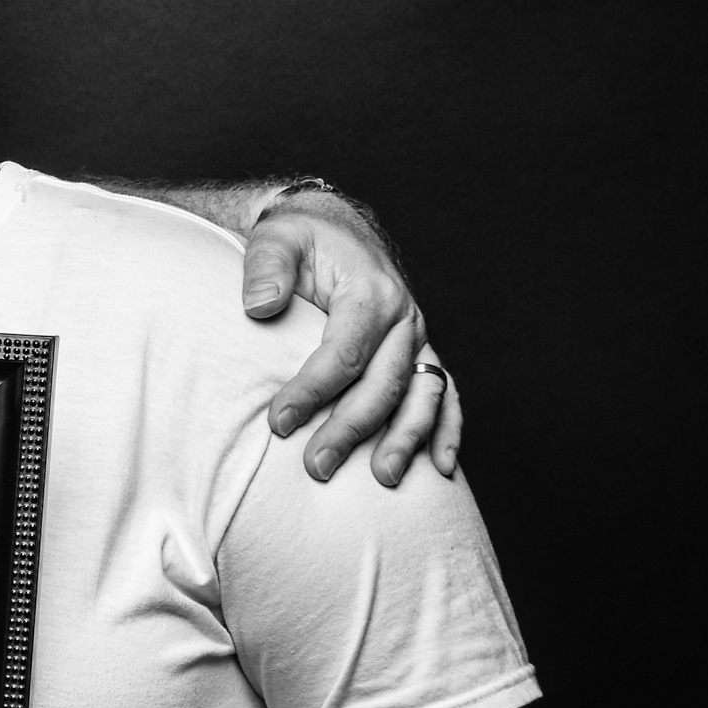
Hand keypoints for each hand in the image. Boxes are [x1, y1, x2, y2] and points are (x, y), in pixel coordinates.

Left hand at [239, 192, 458, 484]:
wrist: (331, 228)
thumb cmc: (299, 239)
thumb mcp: (276, 240)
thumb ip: (266, 268)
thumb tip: (260, 307)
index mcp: (370, 292)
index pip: (344, 353)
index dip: (312, 391)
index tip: (278, 423)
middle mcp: (403, 318)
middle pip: (383, 383)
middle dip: (351, 429)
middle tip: (317, 467)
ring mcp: (416, 339)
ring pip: (422, 395)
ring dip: (405, 439)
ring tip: (383, 479)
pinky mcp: (419, 354)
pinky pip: (443, 394)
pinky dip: (447, 430)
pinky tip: (441, 468)